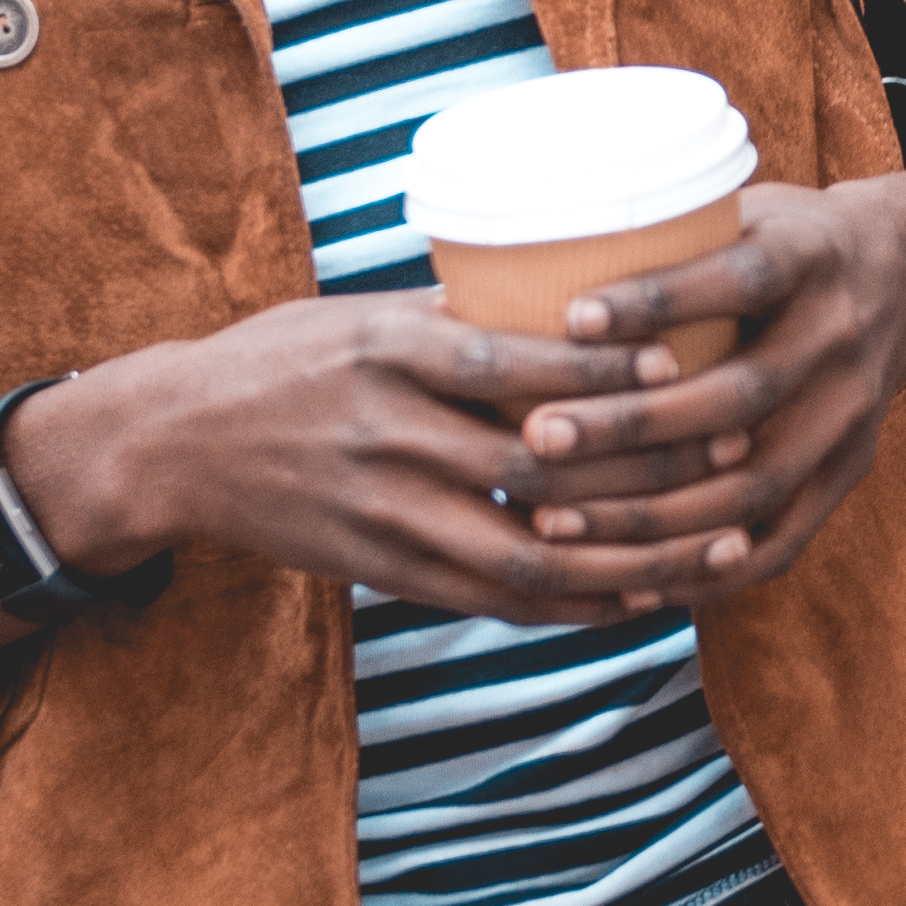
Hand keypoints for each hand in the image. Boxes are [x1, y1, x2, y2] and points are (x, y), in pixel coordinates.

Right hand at [18, 295, 705, 618]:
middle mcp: (390, 434)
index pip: (512, 362)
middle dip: (644, 468)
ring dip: (628, 560)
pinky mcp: (380, 569)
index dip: (600, 369)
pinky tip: (633, 600)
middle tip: (731, 455)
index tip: (678, 362)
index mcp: (389, 352)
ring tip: (707, 551)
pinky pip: (491, 599)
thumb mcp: (361, 316)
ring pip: (528, 553)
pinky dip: (571, 607)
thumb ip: (456, 322)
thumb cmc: (282, 360)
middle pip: (540, 465)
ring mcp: (385, 512)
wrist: (175, 444)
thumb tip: (576, 299)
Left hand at [481, 183, 905, 594]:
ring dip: (649, 514)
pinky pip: (781, 540)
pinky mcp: (850, 474)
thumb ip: (665, 235)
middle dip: (629, 426)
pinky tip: (629, 580)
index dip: (658, 301)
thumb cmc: (782, 240)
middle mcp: (840, 336)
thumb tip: (512, 249)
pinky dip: (705, 567)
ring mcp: (851, 415)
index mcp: (813, 255)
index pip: (740, 279)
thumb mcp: (744, 210)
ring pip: (753, 484)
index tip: (569, 317)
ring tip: (552, 520)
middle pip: (738, 396)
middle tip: (532, 437)